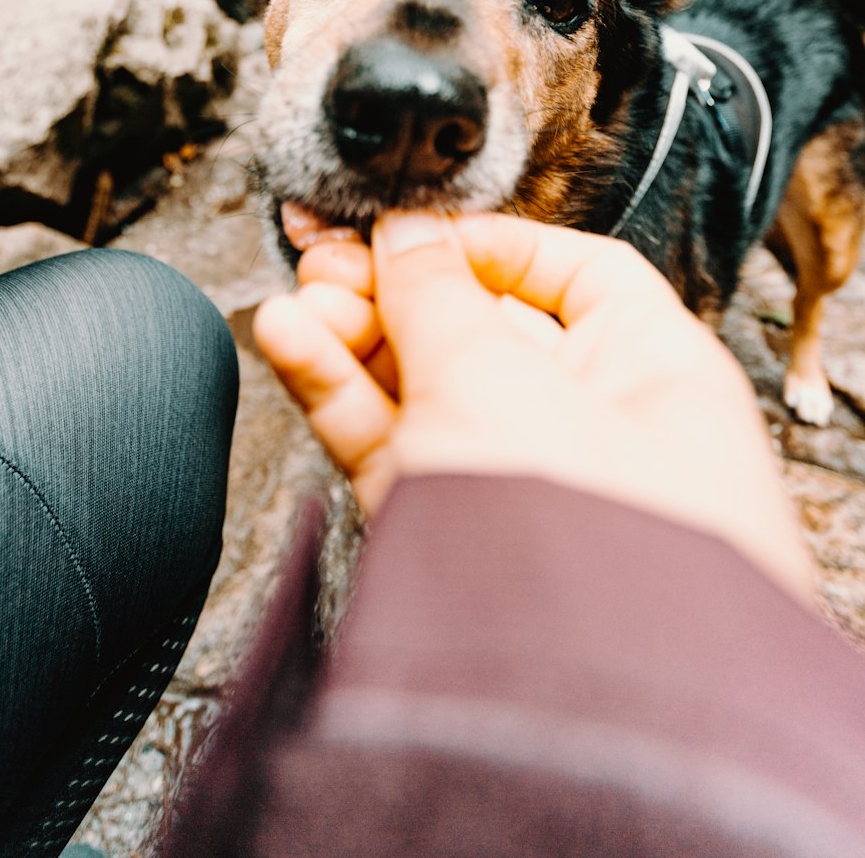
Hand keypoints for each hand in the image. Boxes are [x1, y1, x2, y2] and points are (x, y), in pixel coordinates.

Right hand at [254, 212, 811, 601]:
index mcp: (655, 374)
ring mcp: (525, 489)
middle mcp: (600, 431)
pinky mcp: (457, 541)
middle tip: (325, 259)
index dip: (485, 242)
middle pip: (483, 328)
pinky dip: (339, 393)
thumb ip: (434, 290)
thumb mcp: (496, 371)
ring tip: (290, 300)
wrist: (564, 714)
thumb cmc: (588, 544)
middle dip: (395, 289)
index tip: (411, 229)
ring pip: (426, 388)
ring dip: (351, 337)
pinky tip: (288, 342)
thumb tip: (405, 233)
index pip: (572, 274)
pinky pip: (394, 444)